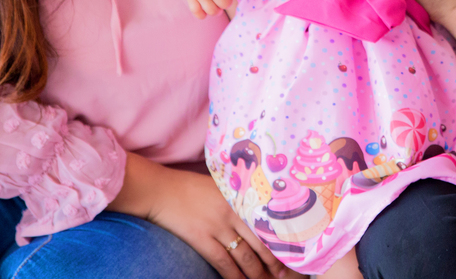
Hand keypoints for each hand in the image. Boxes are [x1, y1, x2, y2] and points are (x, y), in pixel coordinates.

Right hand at [115, 155, 294, 278]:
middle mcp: (234, 211)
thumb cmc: (190, 187)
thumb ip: (238, 196)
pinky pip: (224, 263)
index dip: (281, 239)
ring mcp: (218, 226)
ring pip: (246, 256)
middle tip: (286, 274)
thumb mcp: (220, 185)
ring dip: (258, 272)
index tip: (293, 251)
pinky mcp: (202, 239)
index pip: (268, 221)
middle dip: (275, 261)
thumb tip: (256, 209)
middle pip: (261, 241)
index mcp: (241, 196)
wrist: (161, 190)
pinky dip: (235, 276)